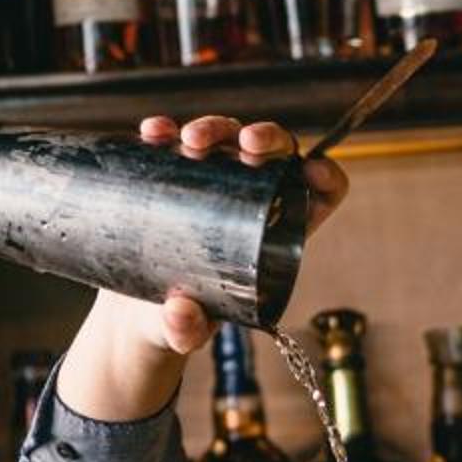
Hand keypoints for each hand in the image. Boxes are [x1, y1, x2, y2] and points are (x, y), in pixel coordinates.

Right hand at [54, 115, 352, 421]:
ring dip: (214, 129)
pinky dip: (167, 131)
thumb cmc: (180, 323)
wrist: (136, 314)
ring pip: (228, 139)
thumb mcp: (183, 333)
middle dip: (265, 137)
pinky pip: (176, 141)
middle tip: (243, 145)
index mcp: (278, 234)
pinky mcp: (175, 173)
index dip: (325, 176)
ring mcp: (214, 181)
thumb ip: (186, 331)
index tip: (311, 171)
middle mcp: (252, 200)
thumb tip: (179, 314)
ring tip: (187, 141)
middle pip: (274, 153)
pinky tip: (154, 133)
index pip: (319, 194)